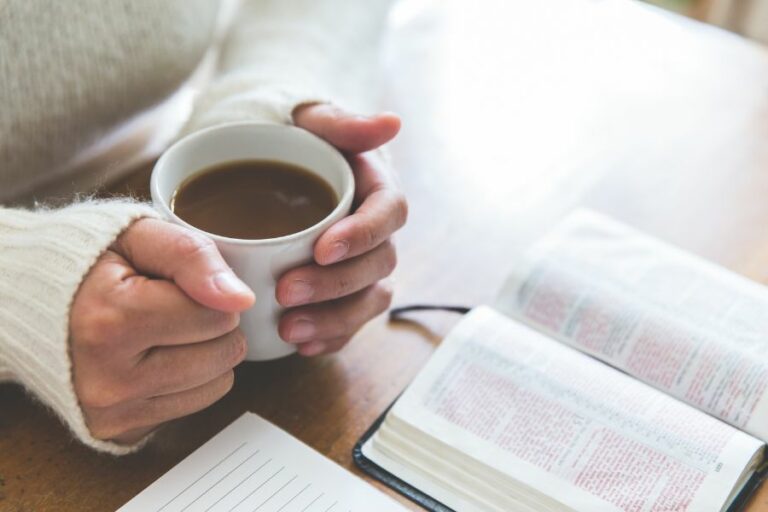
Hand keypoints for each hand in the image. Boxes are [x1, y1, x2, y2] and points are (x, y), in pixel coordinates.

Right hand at [69, 219, 254, 443]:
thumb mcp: (137, 236)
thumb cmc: (90, 266)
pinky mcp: (122, 431)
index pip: (218, 315)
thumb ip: (192, 257)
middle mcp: (109, 378)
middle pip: (224, 353)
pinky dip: (188, 381)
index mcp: (111, 322)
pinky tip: (156, 358)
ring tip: (164, 331)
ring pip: (218, 383)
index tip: (176, 285)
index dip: (209, 292)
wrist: (31, 306)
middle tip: (172, 308)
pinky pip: (195, 406)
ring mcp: (114, 411)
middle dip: (213, 324)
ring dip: (205, 353)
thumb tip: (240, 299)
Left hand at [277, 104, 406, 355]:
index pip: (389, 213)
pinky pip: (350, 322)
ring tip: (289, 329)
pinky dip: (329, 337)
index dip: (363, 235)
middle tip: (287, 290)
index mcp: (378, 189)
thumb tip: (392, 122)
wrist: (279, 162)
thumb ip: (344, 123)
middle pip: (378, 265)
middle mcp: (379, 233)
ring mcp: (364, 266)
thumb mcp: (314, 121)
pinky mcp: (346, 292)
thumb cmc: (298, 140)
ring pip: (368, 300)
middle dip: (336, 285)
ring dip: (334, 320)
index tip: (322, 248)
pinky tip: (299, 347)